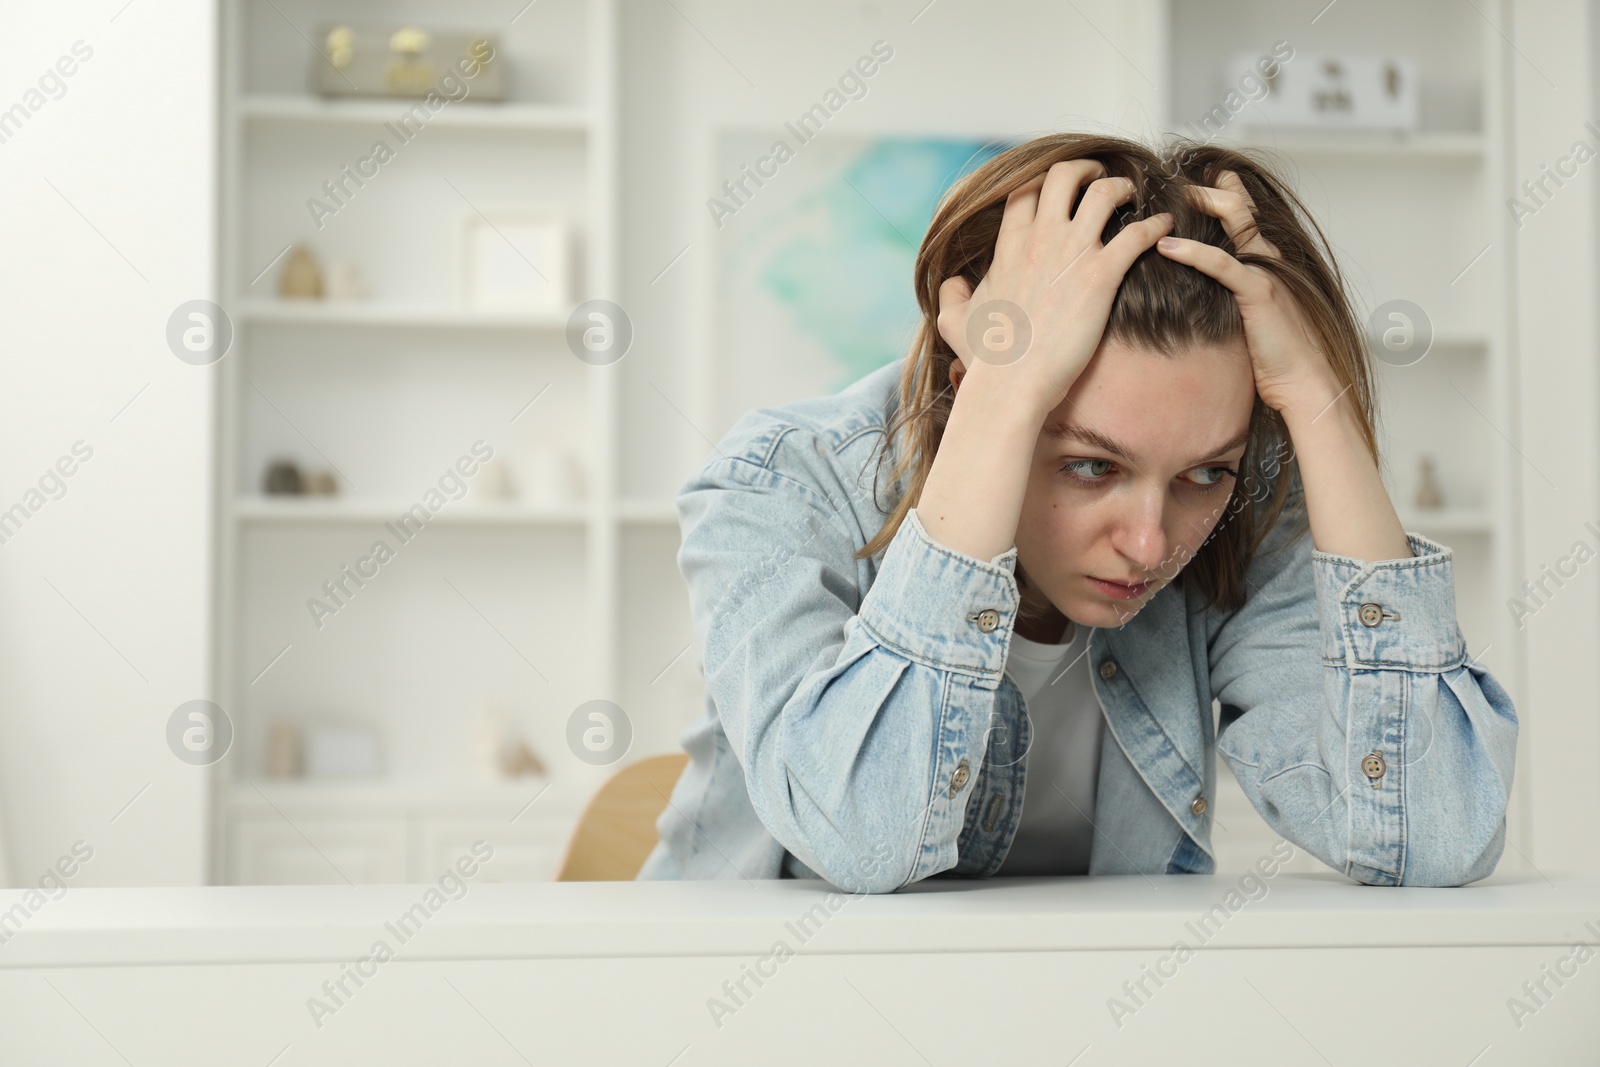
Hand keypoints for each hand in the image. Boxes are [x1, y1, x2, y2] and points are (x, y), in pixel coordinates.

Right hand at [936, 160, 1174, 414]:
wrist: (1011, 385)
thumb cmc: (985, 359)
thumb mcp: (953, 321)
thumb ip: (952, 294)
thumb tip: (953, 284)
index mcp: (1009, 246)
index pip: (1025, 190)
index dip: (1042, 181)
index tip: (1057, 189)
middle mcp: (1041, 239)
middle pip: (1065, 175)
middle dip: (1086, 169)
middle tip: (1099, 178)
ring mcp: (1072, 254)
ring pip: (1105, 193)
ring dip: (1123, 188)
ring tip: (1134, 196)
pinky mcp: (1101, 276)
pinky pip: (1138, 234)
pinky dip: (1156, 225)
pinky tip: (1165, 226)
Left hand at [1152, 170, 1337, 412]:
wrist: (1304, 382)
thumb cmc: (1276, 356)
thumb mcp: (1248, 317)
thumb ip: (1231, 295)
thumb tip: (1201, 292)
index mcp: (1266, 262)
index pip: (1244, 215)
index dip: (1219, 195)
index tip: (1186, 186)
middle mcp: (1269, 259)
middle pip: (1238, 206)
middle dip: (1205, 189)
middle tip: (1171, 184)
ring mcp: (1267, 272)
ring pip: (1235, 221)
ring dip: (1199, 206)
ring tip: (1164, 202)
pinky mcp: (1260, 292)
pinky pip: (1223, 264)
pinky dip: (1192, 252)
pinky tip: (1166, 247)